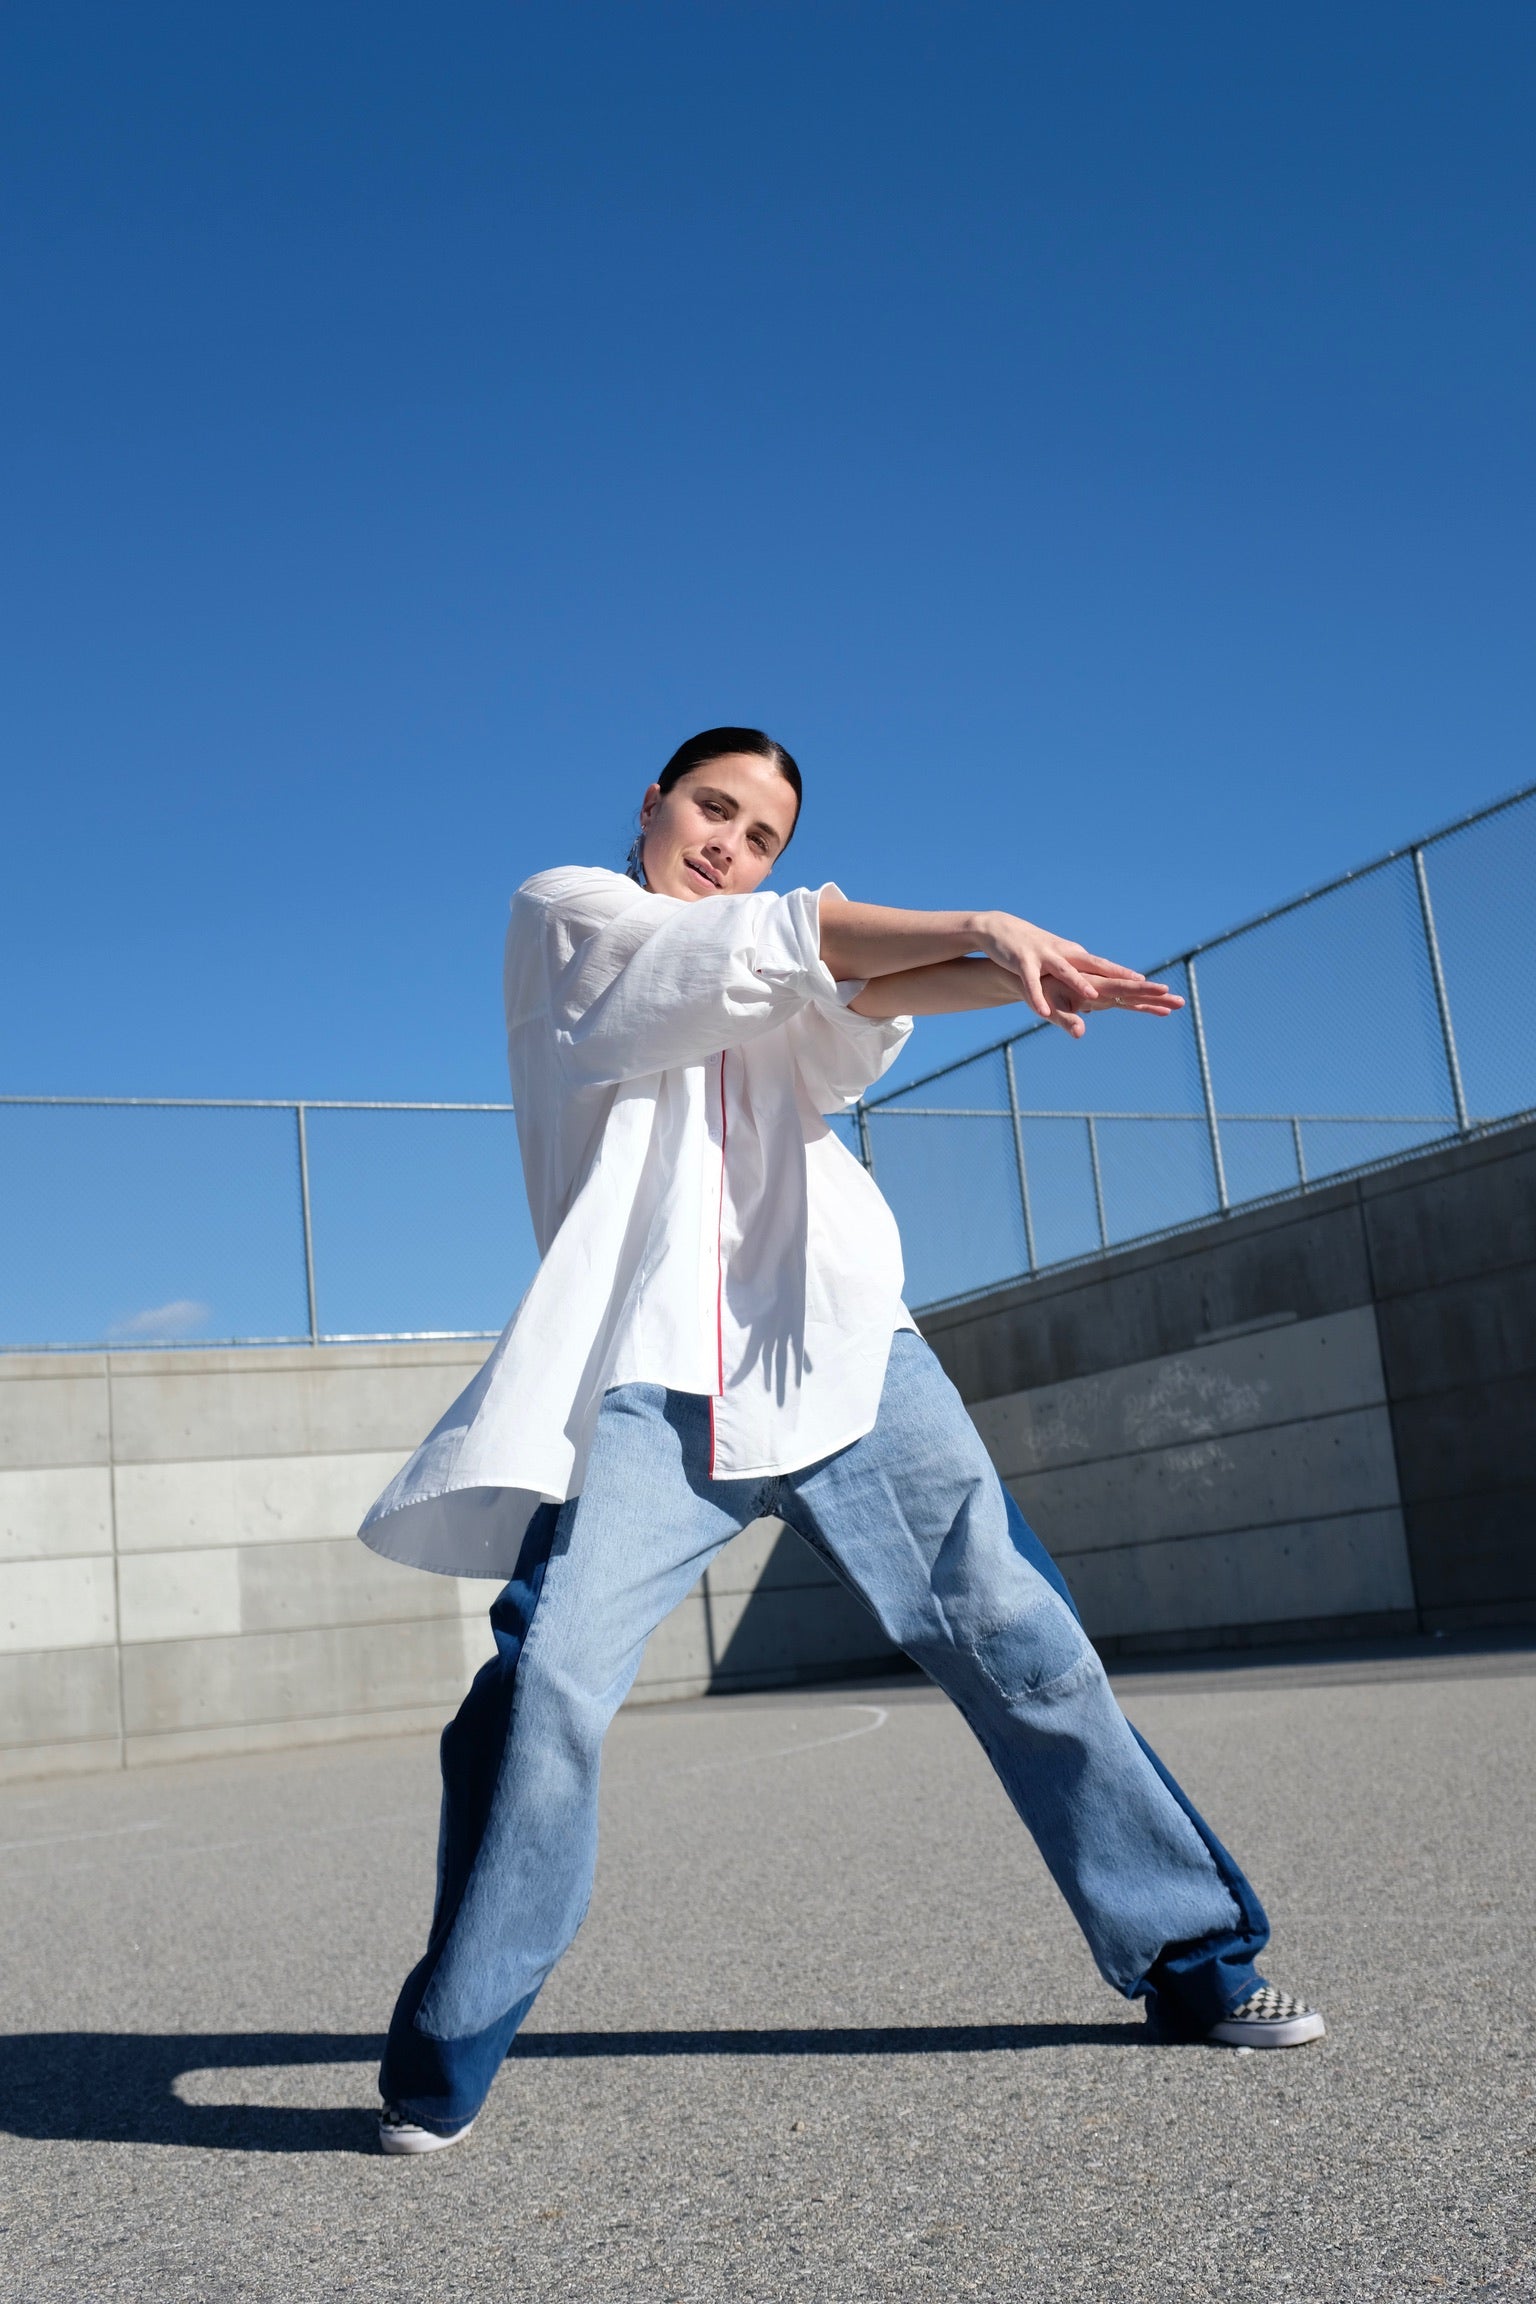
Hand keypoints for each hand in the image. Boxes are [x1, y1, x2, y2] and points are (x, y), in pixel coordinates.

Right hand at [974, 913, 1182, 1036]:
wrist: (1001, 930)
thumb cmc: (1037, 953)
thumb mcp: (1059, 970)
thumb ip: (1079, 985)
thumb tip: (1099, 1001)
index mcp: (1079, 959)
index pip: (1112, 971)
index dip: (1135, 980)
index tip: (1161, 988)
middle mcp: (1068, 956)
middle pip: (1100, 968)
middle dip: (1122, 978)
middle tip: (1146, 985)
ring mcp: (1046, 957)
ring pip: (1065, 972)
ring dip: (1079, 984)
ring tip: (1094, 998)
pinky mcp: (1023, 962)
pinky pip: (1030, 983)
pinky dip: (1036, 997)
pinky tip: (1042, 1012)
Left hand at [1041, 968, 1185, 1038]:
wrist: (1035, 977)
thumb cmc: (1042, 991)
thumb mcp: (1052, 1007)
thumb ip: (1066, 1019)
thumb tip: (1079, 1033)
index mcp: (1094, 983)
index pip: (1123, 987)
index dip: (1143, 989)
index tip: (1163, 989)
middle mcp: (1103, 986)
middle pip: (1135, 991)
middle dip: (1157, 996)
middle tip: (1181, 1001)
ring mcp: (1104, 992)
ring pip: (1134, 997)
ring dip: (1155, 1001)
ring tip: (1178, 1005)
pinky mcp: (1102, 998)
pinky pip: (1126, 1003)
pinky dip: (1142, 1007)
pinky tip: (1159, 1012)